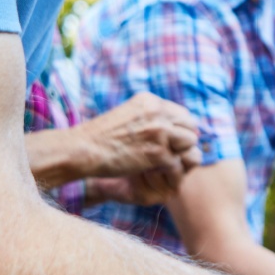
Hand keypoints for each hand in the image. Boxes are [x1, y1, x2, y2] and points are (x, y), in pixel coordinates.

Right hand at [71, 91, 200, 200]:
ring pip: (189, 143)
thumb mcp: (128, 116)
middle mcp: (158, 112)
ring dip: (179, 155)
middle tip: (171, 155)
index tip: (172, 143)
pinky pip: (177, 163)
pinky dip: (169, 171)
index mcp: (150, 101)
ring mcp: (159, 132)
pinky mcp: (157, 152)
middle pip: (191, 127)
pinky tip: (154, 173)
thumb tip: (170, 124)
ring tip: (163, 164)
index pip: (183, 114)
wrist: (84, 149)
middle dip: (184, 142)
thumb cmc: (102, 137)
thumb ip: (150, 117)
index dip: (180, 130)